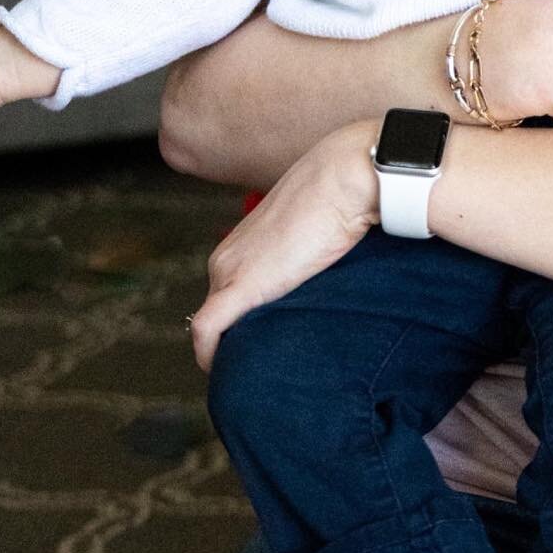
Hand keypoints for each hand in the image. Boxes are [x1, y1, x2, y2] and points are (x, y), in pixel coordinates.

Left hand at [189, 119, 380, 370]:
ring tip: (255, 375)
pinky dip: (209, 355)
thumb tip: (321, 282)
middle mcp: (225, 259)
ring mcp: (229, 270)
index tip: (264, 348)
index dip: (242, 328)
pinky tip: (223, 373)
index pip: (229, 299)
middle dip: (235, 344)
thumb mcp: (315, 237)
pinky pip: (208, 330)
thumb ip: (304, 262)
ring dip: (229, 351)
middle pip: (220, 316)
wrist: (344, 178)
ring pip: (214, 326)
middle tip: (261, 370)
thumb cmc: (339, 200)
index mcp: (240, 248)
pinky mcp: (241, 284)